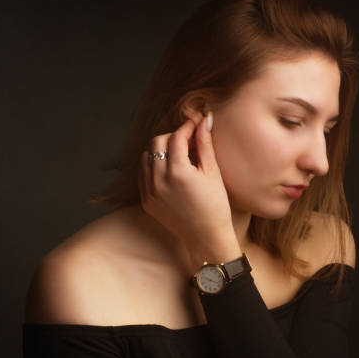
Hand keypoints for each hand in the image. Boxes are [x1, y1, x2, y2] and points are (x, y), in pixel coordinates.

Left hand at [137, 112, 240, 267]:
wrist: (205, 237)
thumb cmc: (215, 206)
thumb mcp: (213, 173)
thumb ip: (205, 144)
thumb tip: (204, 120)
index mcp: (178, 173)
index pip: (176, 137)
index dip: (186, 127)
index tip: (195, 124)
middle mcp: (159, 181)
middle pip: (157, 142)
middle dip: (172, 136)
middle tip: (189, 140)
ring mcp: (149, 192)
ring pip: (146, 155)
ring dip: (161, 149)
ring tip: (179, 155)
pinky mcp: (146, 200)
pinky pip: (143, 173)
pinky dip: (153, 165)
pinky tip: (170, 169)